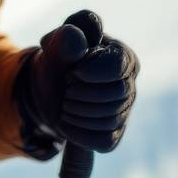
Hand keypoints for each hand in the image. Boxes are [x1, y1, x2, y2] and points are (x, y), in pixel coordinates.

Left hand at [20, 10, 138, 152]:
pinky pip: (104, 140)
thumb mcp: (55, 45)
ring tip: (64, 105)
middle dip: (83, 95)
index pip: (118, 66)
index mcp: (122, 55)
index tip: (71, 71)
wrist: (47, 89)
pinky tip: (66, 123)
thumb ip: (65, 38)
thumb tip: (77, 37)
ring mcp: (124, 110)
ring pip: (110, 120)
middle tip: (65, 90)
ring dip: (78, 114)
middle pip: (118, 95)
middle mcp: (130, 83)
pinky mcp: (114, 134)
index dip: (90, 72)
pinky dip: (78, 134)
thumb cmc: (57, 60)